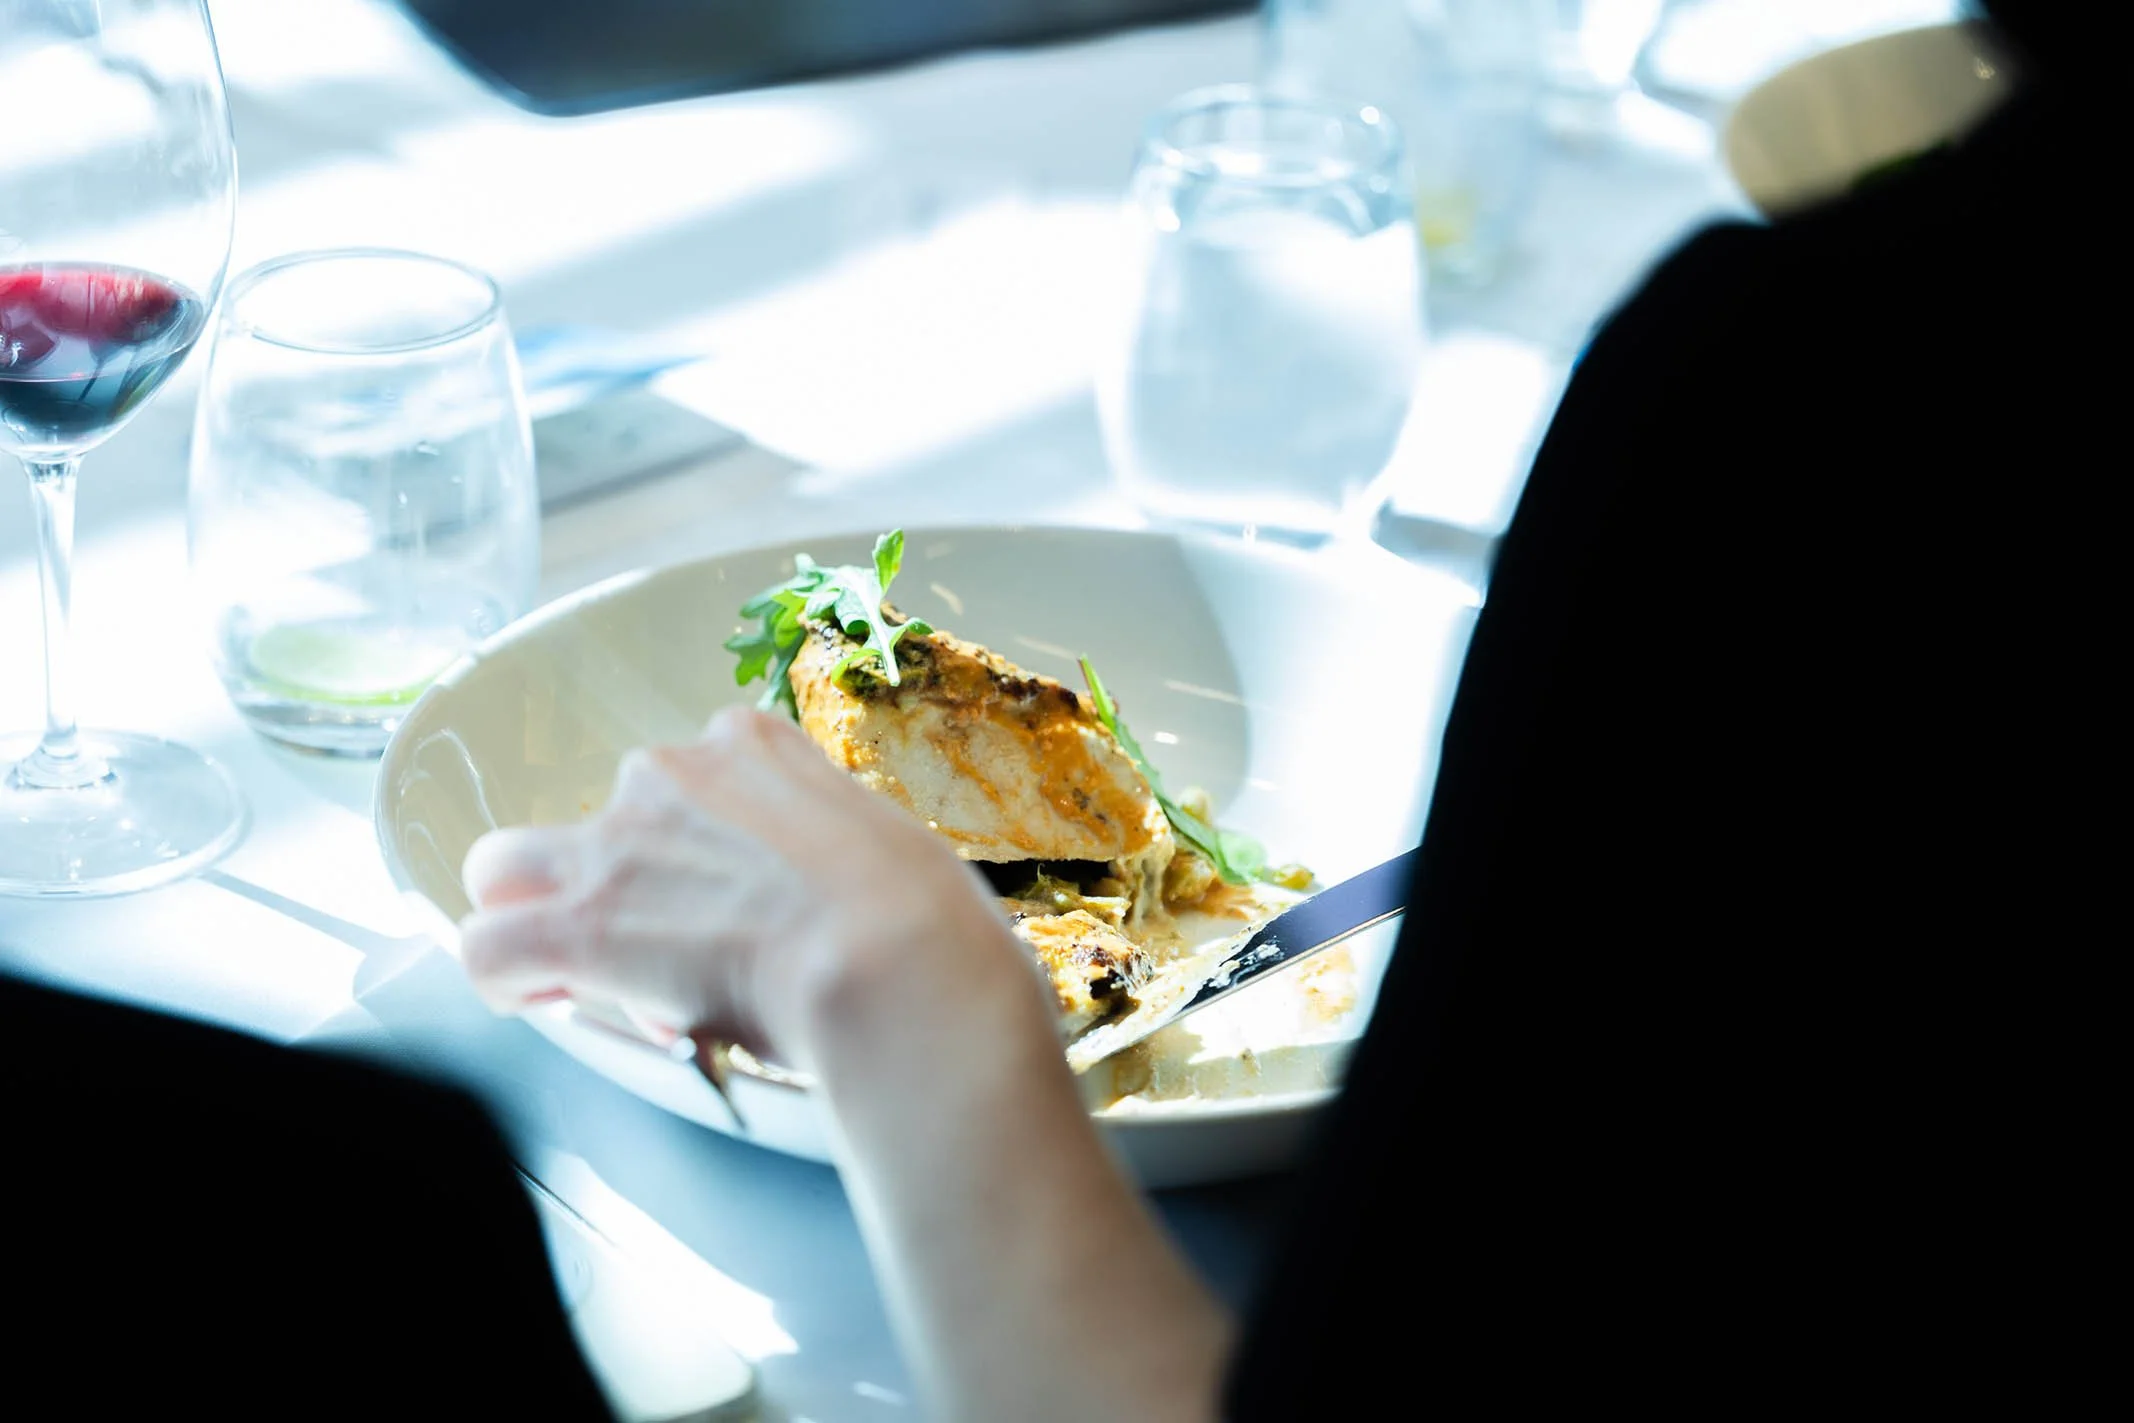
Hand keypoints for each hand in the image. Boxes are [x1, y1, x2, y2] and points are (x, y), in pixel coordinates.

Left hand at [457, 706, 1046, 1075]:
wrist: (895, 963)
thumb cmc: (925, 921)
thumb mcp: (890, 846)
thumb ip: (840, 855)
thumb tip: (851, 902)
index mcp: (751, 744)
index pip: (686, 777)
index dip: (695, 851)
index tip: (728, 905)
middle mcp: (670, 774)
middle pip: (599, 817)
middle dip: (615, 878)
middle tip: (665, 948)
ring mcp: (617, 847)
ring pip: (508, 867)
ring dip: (532, 916)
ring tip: (578, 977)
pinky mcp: (579, 925)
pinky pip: (490, 945)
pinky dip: (504, 977)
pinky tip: (539, 1002)